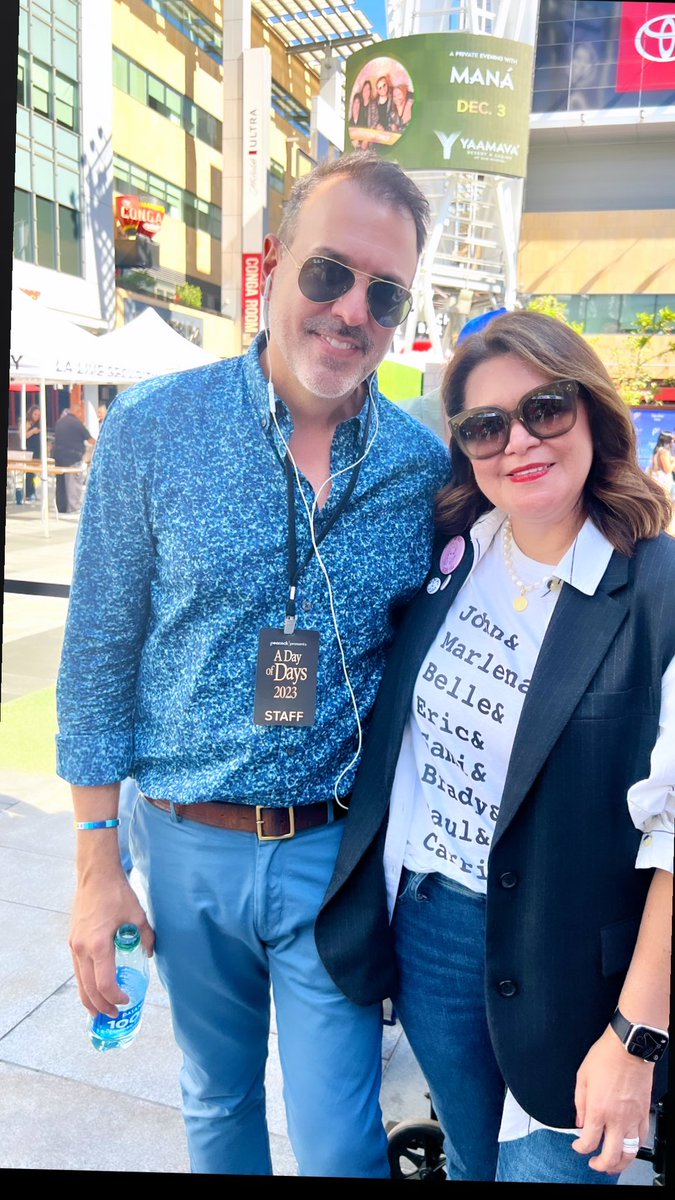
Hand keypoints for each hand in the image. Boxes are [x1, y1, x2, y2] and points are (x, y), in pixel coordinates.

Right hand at [69, 867, 154, 1017]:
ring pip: (79, 982)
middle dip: (101, 1006)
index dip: (115, 997)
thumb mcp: (138, 915)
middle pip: (88, 989)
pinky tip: (94, 989)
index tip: (127, 1000)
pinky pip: (78, 970)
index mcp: (99, 945)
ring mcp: (74, 946)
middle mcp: (82, 949)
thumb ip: (145, 937)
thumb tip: (148, 953)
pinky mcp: (72, 941)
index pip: (104, 983)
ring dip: (89, 999)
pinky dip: (85, 984)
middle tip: (114, 1015)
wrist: (95, 876)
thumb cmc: (117, 894)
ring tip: (101, 1011)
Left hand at [572, 1025, 652, 1174]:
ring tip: (612, 1163)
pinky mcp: (644, 1113)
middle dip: (600, 1165)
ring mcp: (633, 1118)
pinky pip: (642, 1138)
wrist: (629, 1047)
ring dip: (620, 1163)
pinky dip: (634, 1148)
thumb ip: (579, 1103)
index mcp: (598, 1109)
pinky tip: (628, 1146)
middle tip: (594, 1163)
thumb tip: (580, 1122)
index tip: (578, 1146)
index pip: (588, 1142)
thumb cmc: (606, 1057)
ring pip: (630, 1153)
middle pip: (611, 1156)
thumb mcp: (582, 1076)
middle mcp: (616, 1119)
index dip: (580, 1148)